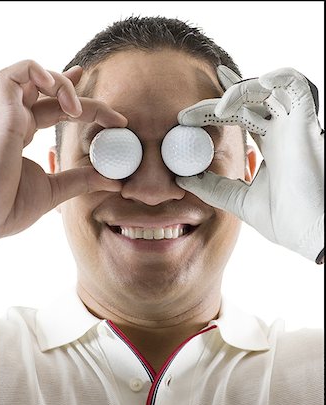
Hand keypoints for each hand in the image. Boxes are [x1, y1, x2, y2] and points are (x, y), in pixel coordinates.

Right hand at [0, 60, 126, 240]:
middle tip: (114, 117)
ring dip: (61, 83)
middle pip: (51, 93)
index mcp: (23, 134)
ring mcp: (7, 117)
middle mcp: (14, 121)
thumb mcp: (55, 191)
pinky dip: (34, 70)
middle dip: (86, 98)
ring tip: (78, 110)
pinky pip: (10, 77)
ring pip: (30, 75)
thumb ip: (82, 180)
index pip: (51, 105)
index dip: (76, 97)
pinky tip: (56, 86)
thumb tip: (114, 181)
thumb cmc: (7, 208)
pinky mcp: (2, 117)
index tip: (108, 109)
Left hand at [176, 66, 323, 263]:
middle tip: (187, 114)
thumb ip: (213, 188)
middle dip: (216, 101)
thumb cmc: (287, 220)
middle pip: (247, 100)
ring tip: (216, 110)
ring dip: (238, 92)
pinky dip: (275, 77)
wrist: (313, 234)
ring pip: (267, 87)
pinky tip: (249, 90)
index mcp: (269, 145)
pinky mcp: (304, 123)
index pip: (239, 116)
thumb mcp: (239, 200)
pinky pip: (295, 84)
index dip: (213, 112)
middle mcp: (281, 131)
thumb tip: (184, 179)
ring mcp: (293, 125)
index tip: (184, 119)